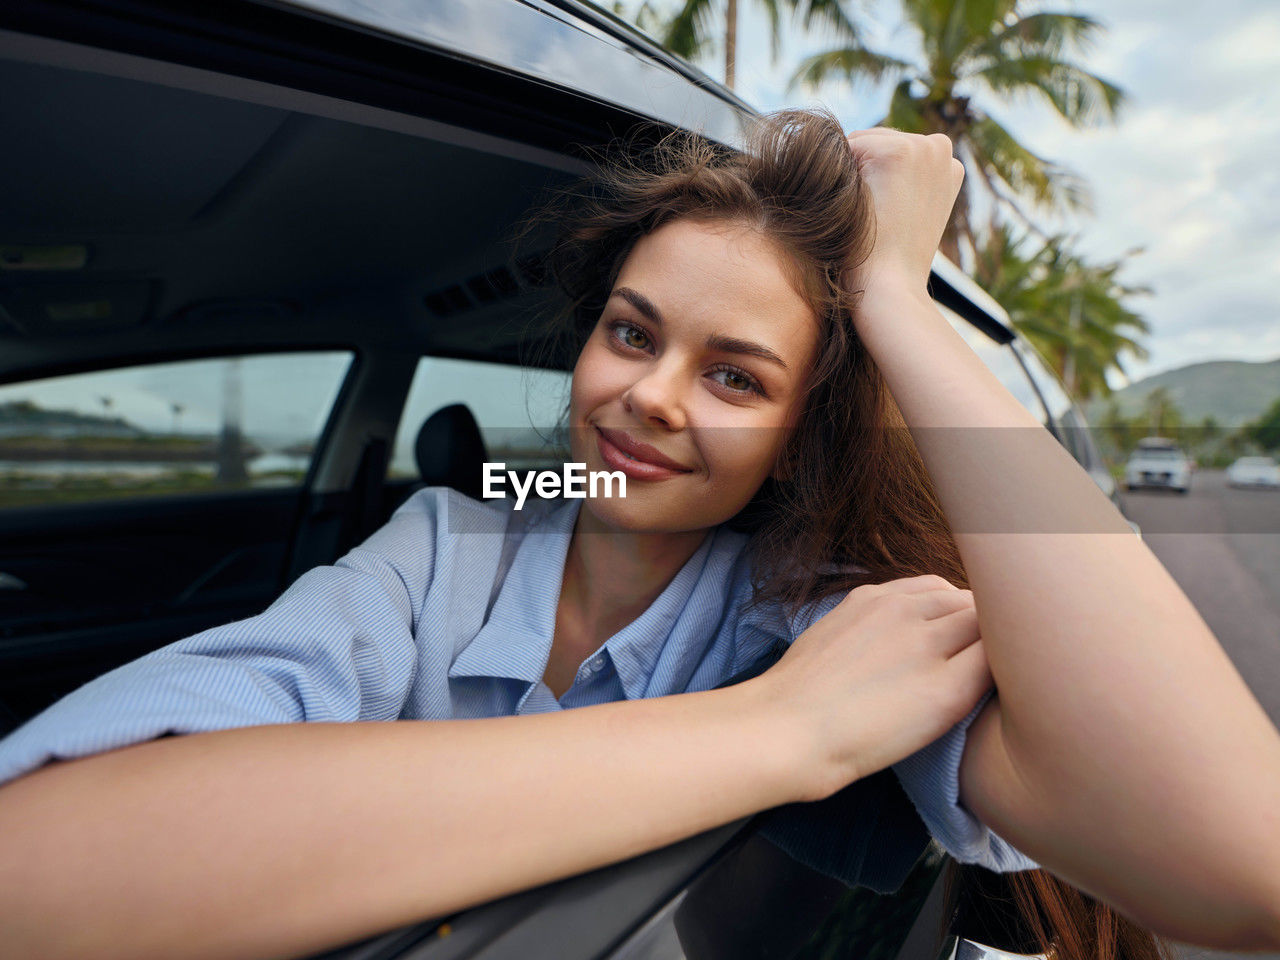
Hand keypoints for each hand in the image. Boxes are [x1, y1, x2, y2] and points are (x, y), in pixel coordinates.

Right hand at [753, 574, 992, 801]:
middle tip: (978, 668)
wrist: (786, 730)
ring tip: (995, 681)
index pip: (939, 590)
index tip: (955, 644)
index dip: (954, 616)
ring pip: (988, 628)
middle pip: (970, 602)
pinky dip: (1003, 676)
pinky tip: (999, 697)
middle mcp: (904, 612)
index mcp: (873, 599)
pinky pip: (995, 666)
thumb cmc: (796, 698)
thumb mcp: (829, 635)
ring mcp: (926, 647)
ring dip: (996, 650)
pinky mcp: (946, 690)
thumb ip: (867, 627)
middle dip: (979, 630)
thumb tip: (889, 644)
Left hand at [842, 129, 964, 304]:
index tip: (880, 219)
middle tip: (870, 219)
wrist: (890, 287)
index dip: (871, 183)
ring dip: (852, 173)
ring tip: (864, 213)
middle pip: (875, 141)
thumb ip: (897, 186)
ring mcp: (924, 146)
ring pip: (862, 142)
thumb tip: (867, 166)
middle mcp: (942, 149)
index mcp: (949, 166)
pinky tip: (858, 207)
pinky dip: (842, 174)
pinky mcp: (900, 151)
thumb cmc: (889, 263)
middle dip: (861, 172)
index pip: (890, 153)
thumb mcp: (903, 218)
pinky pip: (850, 147)